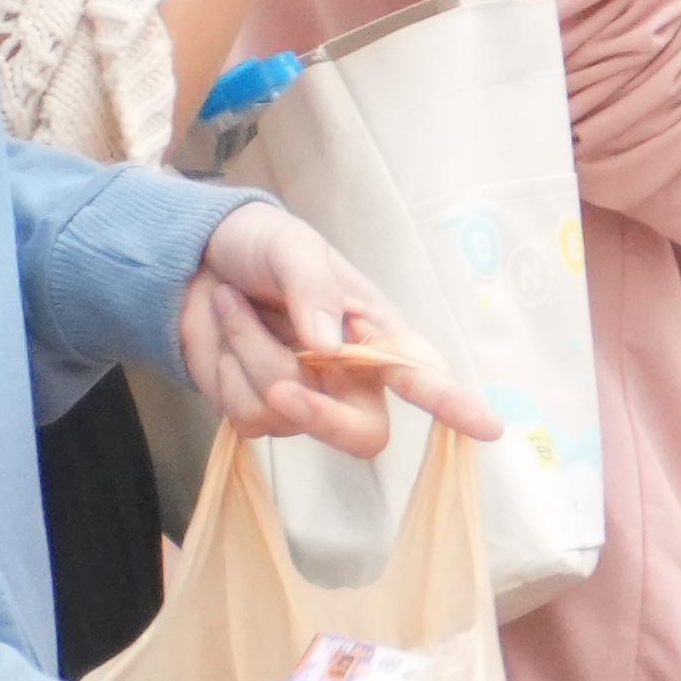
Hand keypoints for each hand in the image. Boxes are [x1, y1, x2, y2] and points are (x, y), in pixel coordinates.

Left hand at [176, 204, 505, 457]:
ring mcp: (304, 398)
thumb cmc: (263, 248)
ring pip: (284, 412)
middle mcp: (349, 377)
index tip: (487, 427)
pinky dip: (221, 368)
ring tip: (229, 302)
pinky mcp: (256, 410)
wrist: (193, 259)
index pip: (424, 373)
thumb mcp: (293, 249)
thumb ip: (313, 291)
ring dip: (246, 352)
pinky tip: (220, 332)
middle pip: (363, 433)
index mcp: (376, 333)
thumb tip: (329, 346)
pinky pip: (242, 413)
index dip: (455, 403)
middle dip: (323, 418)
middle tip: (283, 389)